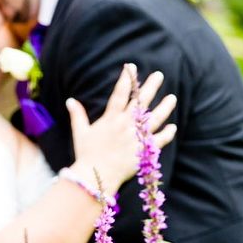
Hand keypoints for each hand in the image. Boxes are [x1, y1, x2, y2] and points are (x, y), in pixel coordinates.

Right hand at [66, 63, 176, 193]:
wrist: (96, 175)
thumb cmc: (86, 154)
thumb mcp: (80, 132)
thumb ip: (77, 115)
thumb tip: (70, 100)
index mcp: (110, 118)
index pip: (120, 93)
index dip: (126, 79)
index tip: (130, 67)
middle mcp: (125, 125)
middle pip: (141, 101)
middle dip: (150, 86)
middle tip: (159, 75)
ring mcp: (137, 137)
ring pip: (155, 118)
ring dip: (165, 107)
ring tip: (172, 97)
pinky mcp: (144, 150)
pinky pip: (159, 140)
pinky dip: (167, 133)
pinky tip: (172, 126)